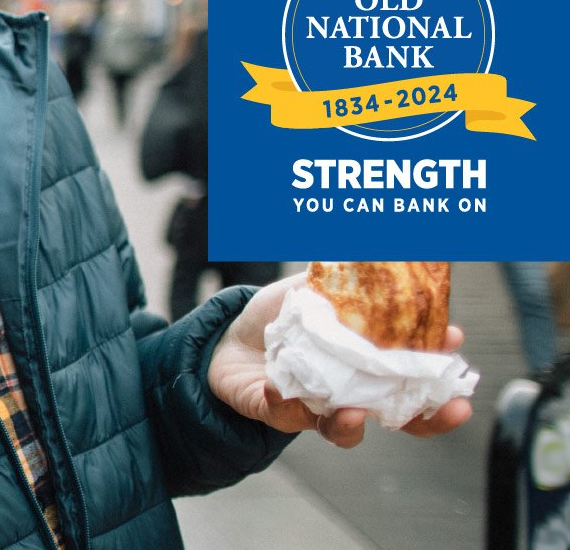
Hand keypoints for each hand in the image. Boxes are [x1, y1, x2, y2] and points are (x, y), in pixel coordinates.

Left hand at [206, 273, 472, 447]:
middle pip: (402, 418)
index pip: (418, 378)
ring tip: (353, 410)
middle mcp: (351, 393)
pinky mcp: (277, 413)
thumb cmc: (282, 316)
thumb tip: (380, 252)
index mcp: (369, 366)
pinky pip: (285, 416)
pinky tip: (276, 384)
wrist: (228, 337)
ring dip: (351, 423)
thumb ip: (346, 279)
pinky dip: (283, 402)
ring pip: (343, 430)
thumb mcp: (315, 289)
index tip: (455, 342)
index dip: (442, 368)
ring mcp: (316, 407)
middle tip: (452, 409)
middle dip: (431, 418)